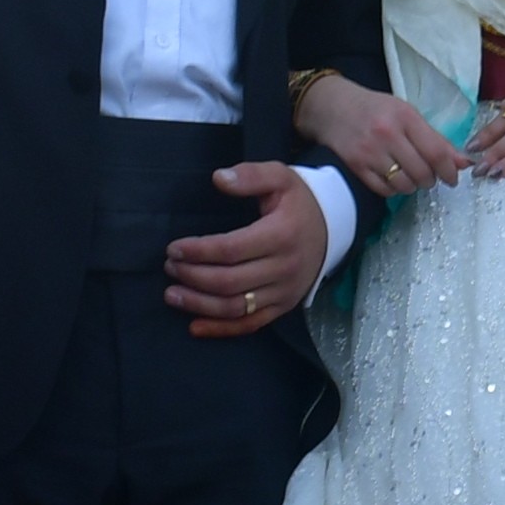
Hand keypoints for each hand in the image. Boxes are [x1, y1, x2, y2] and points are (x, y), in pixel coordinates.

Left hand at [163, 162, 331, 335]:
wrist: (334, 228)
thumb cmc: (299, 202)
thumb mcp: (280, 177)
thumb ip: (250, 175)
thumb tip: (218, 179)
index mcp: (282, 235)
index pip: (231, 249)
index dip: (199, 251)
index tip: (174, 248)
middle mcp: (284, 268)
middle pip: (229, 281)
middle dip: (193, 276)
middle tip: (170, 267)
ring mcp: (284, 292)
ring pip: (236, 307)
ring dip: (199, 304)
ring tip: (172, 295)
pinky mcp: (283, 307)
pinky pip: (250, 325)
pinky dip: (220, 329)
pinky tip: (194, 327)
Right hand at [294, 71, 457, 198]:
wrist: (331, 107)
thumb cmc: (375, 109)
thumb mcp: (407, 114)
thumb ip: (435, 138)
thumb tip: (464, 162)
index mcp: (405, 117)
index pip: (436, 152)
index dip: (450, 171)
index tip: (453, 178)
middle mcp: (388, 134)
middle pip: (422, 172)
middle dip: (430, 180)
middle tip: (428, 176)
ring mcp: (370, 152)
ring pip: (404, 185)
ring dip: (413, 186)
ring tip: (410, 176)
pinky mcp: (355, 166)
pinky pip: (384, 190)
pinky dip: (393, 190)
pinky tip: (393, 179)